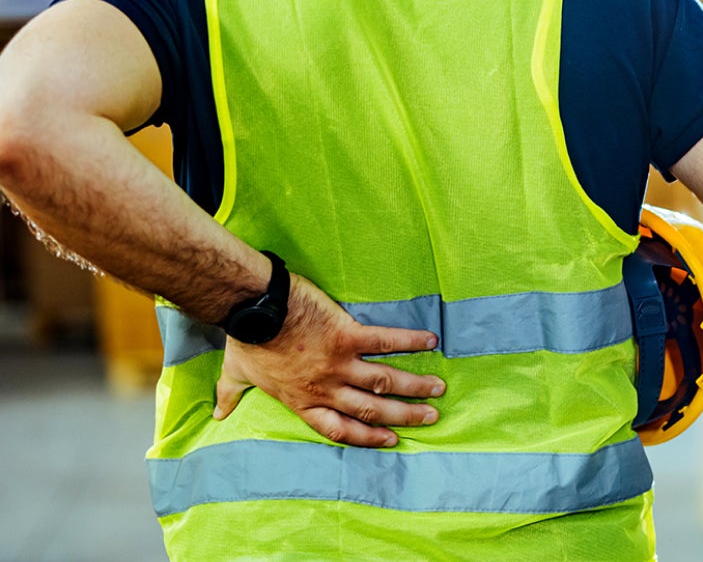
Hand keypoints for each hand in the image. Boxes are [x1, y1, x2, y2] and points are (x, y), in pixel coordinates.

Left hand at [213, 272, 444, 447]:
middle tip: (430, 418)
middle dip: (403, 416)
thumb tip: (219, 414)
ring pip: (384, 381)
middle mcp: (326, 387)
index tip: (391, 440)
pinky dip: (408, 343)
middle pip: (371, 409)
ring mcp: (339, 362)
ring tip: (438, 389)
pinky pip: (384, 341)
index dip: (367, 437)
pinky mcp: (348, 334)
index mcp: (303, 400)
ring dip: (413, 386)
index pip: (340, 428)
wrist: (255, 309)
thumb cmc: (246, 340)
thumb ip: (232, 395)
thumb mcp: (236, 373)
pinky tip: (430, 342)